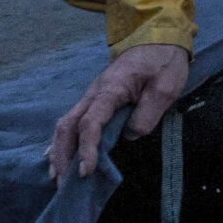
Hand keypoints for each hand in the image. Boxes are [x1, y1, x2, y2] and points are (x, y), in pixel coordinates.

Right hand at [48, 44, 190, 181]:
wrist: (161, 38)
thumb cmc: (164, 62)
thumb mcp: (166, 89)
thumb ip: (147, 115)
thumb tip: (129, 136)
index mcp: (110, 89)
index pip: (90, 123)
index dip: (86, 148)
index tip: (86, 171)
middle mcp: (94, 93)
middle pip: (68, 126)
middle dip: (63, 157)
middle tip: (63, 184)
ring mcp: (92, 96)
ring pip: (66, 125)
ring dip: (60, 152)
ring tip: (57, 178)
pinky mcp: (97, 100)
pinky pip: (74, 122)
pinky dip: (65, 142)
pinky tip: (58, 159)